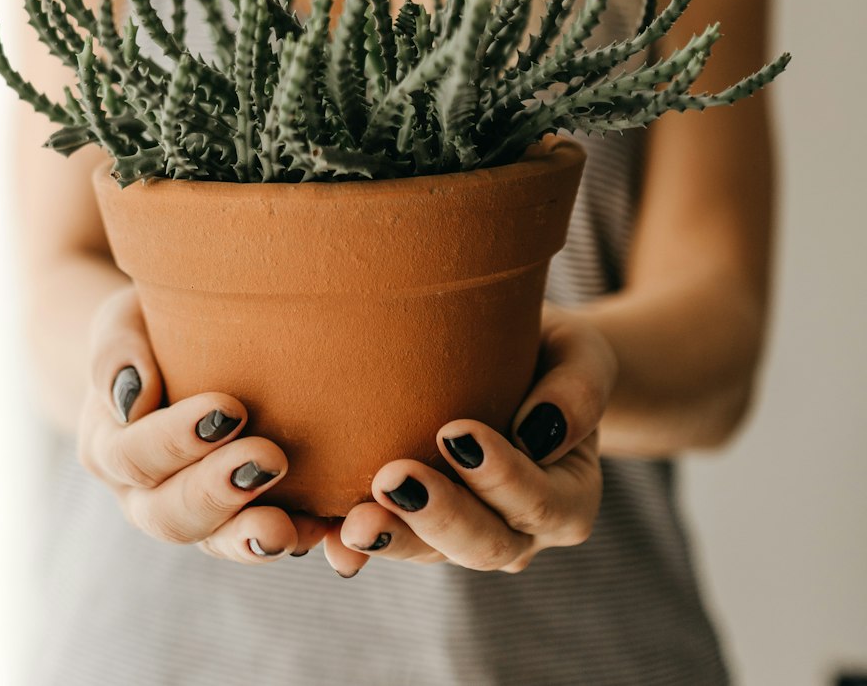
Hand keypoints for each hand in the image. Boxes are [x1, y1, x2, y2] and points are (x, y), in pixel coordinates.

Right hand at [77, 284, 331, 561]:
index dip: (175, 440)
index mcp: (109, 446)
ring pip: (213, 542)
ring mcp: (192, 514)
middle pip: (168, 514)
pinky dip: (293, 538)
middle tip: (269, 458)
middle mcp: (144, 494)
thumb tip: (133, 394)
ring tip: (286, 527)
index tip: (229, 408)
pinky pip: (260, 541)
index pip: (132, 456)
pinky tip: (321, 528)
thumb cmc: (150, 327)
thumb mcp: (124, 321)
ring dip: (249, 536)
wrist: (179, 345)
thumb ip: (117, 352)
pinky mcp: (238, 518)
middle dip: (218, 491)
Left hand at [321, 303, 618, 576]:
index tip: (454, 433)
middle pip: (486, 544)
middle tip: (393, 479)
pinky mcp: (419, 524)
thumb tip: (539, 430)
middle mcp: (520, 530)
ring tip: (353, 520)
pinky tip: (325, 537)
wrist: (515, 355)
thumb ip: (577, 390)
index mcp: (569, 495)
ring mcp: (466, 533)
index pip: (542, 502)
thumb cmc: (551, 349)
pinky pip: (391, 542)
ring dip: (393, 538)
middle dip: (439, 516)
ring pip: (431, 554)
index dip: (502, 477)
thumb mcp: (578, 354)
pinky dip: (356, 545)